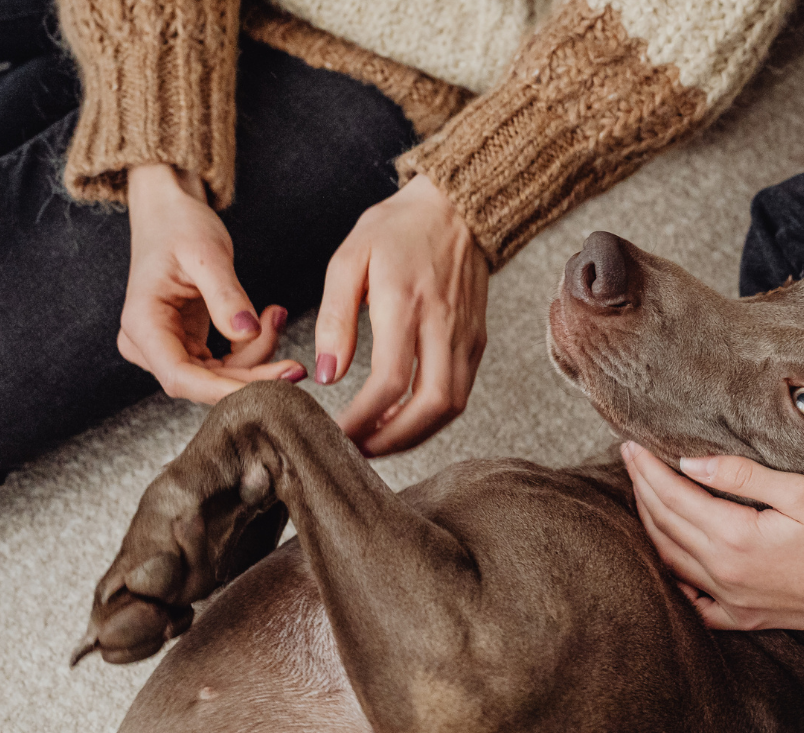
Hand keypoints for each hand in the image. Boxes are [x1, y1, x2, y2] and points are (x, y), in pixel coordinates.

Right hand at [120, 164, 303, 400]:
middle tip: (296, 366)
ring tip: (276, 314)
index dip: (225, 391)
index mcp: (142, 324)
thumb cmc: (179, 225)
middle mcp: (148, 343)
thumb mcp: (206, 254)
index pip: (181, 377)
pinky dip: (252, 348)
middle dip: (253, 376)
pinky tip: (268, 318)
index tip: (270, 390)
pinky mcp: (187, 344)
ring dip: (257, 356)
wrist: (169, 212)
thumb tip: (247, 332)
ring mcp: (167, 346)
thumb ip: (226, 295)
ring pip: (220, 375)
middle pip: (204, 381)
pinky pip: (225, 362)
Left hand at [314, 174, 488, 455]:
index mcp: (407, 304)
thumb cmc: (397, 229)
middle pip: (431, 407)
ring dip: (414, 434)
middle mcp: (444, 326)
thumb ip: (334, 317)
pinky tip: (402, 418)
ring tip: (377, 441)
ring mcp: (467, 337)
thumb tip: (327, 375)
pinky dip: (431, 417)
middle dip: (393, 440)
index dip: (362, 418)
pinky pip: (460, 393)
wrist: (458, 208)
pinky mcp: (477, 342)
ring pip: (451, 407)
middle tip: (358, 452)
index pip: (391, 381)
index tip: (336, 433)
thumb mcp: (349, 260)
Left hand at [620, 442, 803, 664]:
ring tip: (643, 495)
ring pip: (671, 559)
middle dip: (642, 489)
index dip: (649, 468)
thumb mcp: (801, 492)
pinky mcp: (742, 617)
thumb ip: (743, 476)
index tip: (630, 444)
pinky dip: (672, 577)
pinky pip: (691, 601)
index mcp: (734, 537)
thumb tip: (691, 463)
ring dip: (651, 526)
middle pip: (664, 526)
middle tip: (629, 459)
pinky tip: (667, 560)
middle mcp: (723, 572)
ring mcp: (729, 600)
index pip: (674, 496)